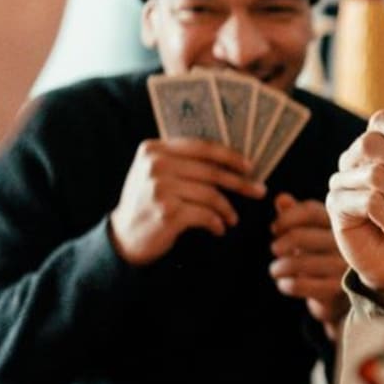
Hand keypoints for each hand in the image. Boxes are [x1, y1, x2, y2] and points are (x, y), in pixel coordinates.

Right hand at [109, 138, 263, 265]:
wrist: (123, 237)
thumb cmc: (147, 203)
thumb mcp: (155, 174)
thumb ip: (181, 161)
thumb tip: (229, 159)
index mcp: (154, 149)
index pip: (202, 146)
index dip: (230, 156)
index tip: (250, 166)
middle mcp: (155, 165)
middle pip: (211, 171)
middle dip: (240, 183)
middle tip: (260, 191)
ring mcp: (160, 188)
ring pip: (211, 195)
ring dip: (227, 209)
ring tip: (233, 219)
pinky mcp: (167, 212)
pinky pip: (205, 215)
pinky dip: (216, 223)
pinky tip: (219, 229)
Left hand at [269, 194, 349, 337]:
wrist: (345, 298)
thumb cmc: (325, 258)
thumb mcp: (314, 234)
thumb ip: (297, 216)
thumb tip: (281, 198)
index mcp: (341, 225)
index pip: (309, 211)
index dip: (286, 217)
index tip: (275, 228)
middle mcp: (345, 244)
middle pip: (299, 236)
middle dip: (279, 244)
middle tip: (275, 249)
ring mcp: (342, 268)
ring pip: (296, 263)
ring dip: (278, 267)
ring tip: (276, 270)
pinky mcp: (335, 291)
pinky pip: (299, 284)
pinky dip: (285, 284)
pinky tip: (284, 284)